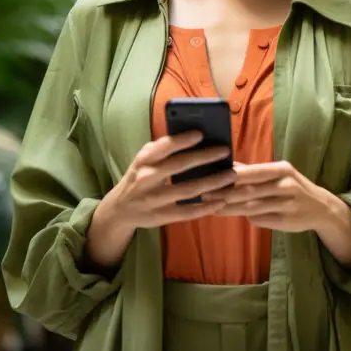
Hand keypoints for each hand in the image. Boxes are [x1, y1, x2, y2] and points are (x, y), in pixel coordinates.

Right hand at [85, 132, 234, 268]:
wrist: (120, 209)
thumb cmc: (139, 177)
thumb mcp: (144, 160)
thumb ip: (162, 148)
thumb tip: (194, 135)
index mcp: (143, 160)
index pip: (163, 146)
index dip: (182, 140)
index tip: (201, 134)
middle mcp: (146, 179)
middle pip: (180, 166)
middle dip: (205, 157)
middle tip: (225, 151)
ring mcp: (154, 199)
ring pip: (188, 189)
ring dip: (213, 182)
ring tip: (231, 175)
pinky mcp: (161, 216)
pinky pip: (188, 212)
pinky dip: (206, 207)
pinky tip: (222, 200)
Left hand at [215, 160, 328, 231]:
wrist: (321, 208)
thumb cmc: (293, 187)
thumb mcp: (279, 174)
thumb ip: (254, 171)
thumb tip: (228, 165)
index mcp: (283, 170)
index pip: (254, 172)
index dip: (233, 176)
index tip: (212, 177)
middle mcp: (287, 186)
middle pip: (251, 191)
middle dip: (226, 193)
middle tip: (205, 194)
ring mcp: (287, 205)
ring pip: (252, 208)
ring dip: (230, 208)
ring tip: (212, 207)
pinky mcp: (286, 222)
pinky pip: (260, 220)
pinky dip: (246, 217)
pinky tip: (232, 215)